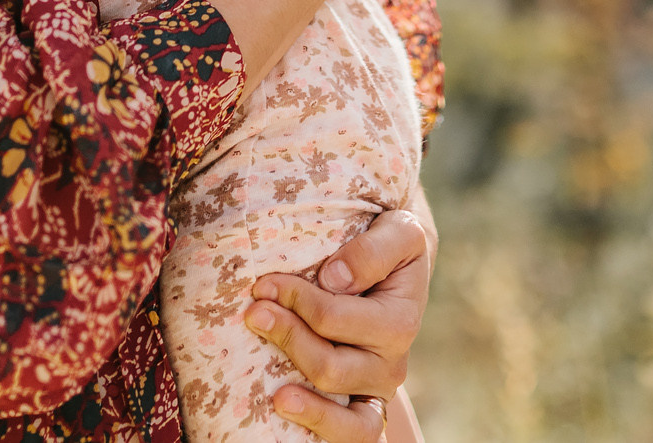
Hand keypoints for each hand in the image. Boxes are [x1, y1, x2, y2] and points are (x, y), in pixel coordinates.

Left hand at [242, 208, 431, 438]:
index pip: (335, 318)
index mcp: (399, 320)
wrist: (397, 273)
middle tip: (253, 314)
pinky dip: (325, 431)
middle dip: (287, 339)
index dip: (295, 300)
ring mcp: (375, 391)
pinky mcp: (364, 409)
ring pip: (345, 417)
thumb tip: (334, 278)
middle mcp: (391, 363)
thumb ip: (373, 250)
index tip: (263, 284)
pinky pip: (355, 437)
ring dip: (304, 403)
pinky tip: (291, 416)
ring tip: (275, 395)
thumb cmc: (389, 248)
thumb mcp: (398, 231)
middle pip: (330, 368)